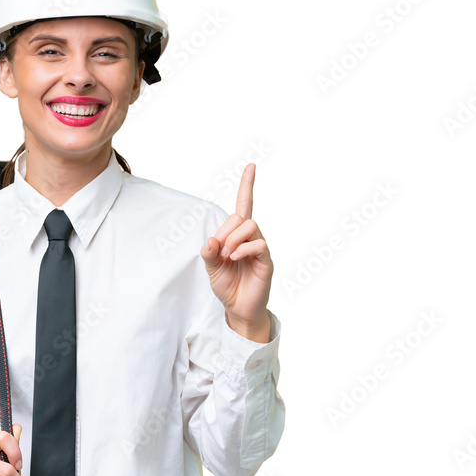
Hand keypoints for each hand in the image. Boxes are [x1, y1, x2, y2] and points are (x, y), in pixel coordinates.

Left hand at [200, 163, 273, 342]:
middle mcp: (250, 238)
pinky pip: (258, 244)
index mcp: (236, 236)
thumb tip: (211, 240)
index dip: (247, 186)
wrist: (237, 309)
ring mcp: (259, 248)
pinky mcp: (266, 260)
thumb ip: (208, 253)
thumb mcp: (211, 268)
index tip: (251, 166)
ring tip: (227, 256)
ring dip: (234, 238)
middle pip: (241, 216)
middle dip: (226, 230)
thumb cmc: (227, 286)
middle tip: (219, 250)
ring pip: (250, 226)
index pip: (243, 206)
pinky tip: (234, 259)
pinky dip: (242, 249)